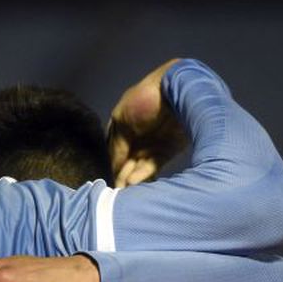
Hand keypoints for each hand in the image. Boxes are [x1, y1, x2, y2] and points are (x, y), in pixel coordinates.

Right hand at [108, 58, 186, 187]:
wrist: (176, 90)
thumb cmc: (143, 100)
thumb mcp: (121, 119)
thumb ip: (116, 144)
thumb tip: (114, 167)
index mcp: (122, 130)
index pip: (113, 153)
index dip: (110, 166)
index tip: (106, 181)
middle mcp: (136, 139)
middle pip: (126, 163)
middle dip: (121, 175)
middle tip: (115, 191)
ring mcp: (151, 146)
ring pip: (138, 167)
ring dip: (130, 177)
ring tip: (124, 189)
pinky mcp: (167, 151)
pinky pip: (153, 165)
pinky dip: (143, 173)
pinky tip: (134, 180)